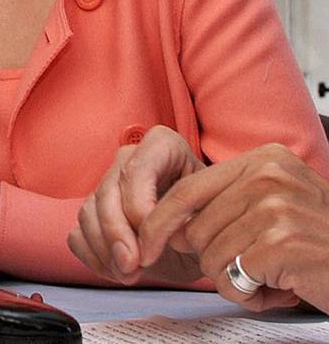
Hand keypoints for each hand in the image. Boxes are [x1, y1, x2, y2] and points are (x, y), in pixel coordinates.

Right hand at [68, 125, 204, 283]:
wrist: (203, 239)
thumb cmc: (211, 222)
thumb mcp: (211, 219)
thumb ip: (186, 222)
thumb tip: (156, 239)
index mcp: (163, 146)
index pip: (136, 171)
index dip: (139, 210)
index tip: (153, 247)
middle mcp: (129, 158)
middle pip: (107, 194)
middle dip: (117, 235)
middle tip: (133, 267)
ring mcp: (106, 184)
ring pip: (88, 214)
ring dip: (105, 251)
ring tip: (131, 275)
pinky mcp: (92, 213)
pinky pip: (77, 234)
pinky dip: (94, 258)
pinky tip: (117, 272)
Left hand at [139, 143, 328, 311]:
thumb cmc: (320, 244)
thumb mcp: (274, 206)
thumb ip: (225, 205)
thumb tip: (168, 228)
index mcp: (265, 161)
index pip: (188, 189)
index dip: (159, 221)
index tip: (145, 244)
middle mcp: (269, 177)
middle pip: (195, 228)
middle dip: (213, 260)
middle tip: (252, 268)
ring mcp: (276, 208)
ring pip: (209, 256)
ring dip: (233, 280)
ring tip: (269, 276)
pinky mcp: (282, 243)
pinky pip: (231, 278)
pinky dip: (248, 295)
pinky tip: (278, 290)